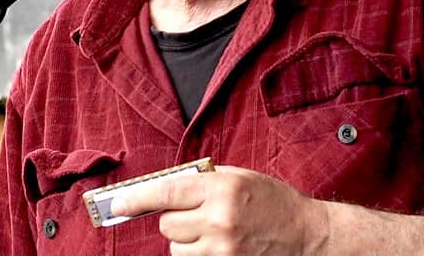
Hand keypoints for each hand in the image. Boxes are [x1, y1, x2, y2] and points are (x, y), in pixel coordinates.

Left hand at [110, 165, 329, 255]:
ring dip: (187, 241)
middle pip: (168, 225)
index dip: (136, 199)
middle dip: (177, 219)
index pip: (167, 192)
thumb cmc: (271, 201)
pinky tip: (219, 246)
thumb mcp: (239, 177)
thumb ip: (202, 180)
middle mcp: (219, 219)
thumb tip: (163, 187)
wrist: (306, 235)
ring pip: (176, 249)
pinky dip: (198, 254)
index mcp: (221, 188)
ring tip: (213, 232)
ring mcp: (223, 249)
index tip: (116, 205)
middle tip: (200, 215)